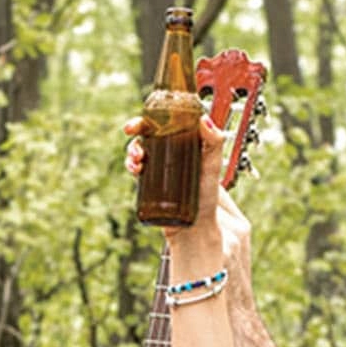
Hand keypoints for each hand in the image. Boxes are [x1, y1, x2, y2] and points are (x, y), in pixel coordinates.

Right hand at [124, 112, 234, 236]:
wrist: (195, 227)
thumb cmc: (207, 199)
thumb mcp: (212, 167)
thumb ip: (214, 143)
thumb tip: (204, 119)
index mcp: (185, 143)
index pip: (165, 124)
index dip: (152, 118)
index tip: (142, 120)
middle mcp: (170, 153)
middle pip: (148, 135)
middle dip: (135, 133)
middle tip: (131, 136)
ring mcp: (160, 167)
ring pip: (140, 151)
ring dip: (132, 151)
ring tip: (137, 159)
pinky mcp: (151, 182)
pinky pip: (137, 169)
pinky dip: (132, 165)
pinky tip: (135, 169)